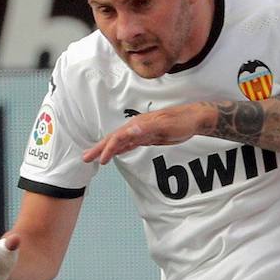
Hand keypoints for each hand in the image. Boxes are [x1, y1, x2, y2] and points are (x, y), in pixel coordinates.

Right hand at [83, 106, 206, 164]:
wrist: (195, 119)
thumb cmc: (182, 121)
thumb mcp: (165, 125)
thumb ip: (147, 128)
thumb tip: (130, 130)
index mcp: (138, 124)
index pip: (118, 138)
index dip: (108, 149)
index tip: (100, 160)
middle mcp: (137, 127)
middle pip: (114, 139)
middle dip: (99, 149)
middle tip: (85, 158)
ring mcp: (142, 132)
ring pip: (120, 142)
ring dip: (107, 150)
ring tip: (95, 159)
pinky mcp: (148, 137)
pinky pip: (129, 144)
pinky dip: (120, 150)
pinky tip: (115, 154)